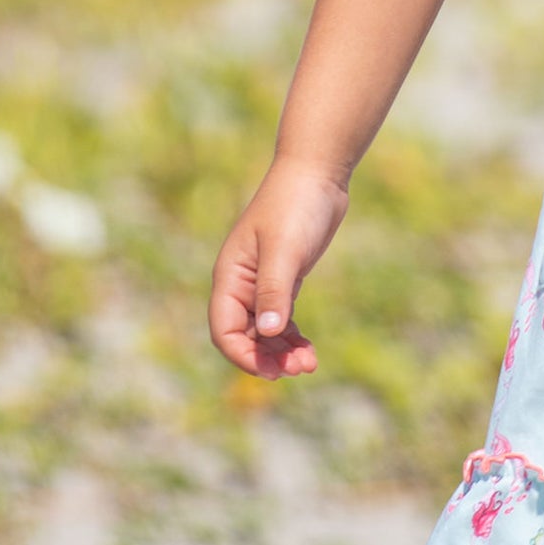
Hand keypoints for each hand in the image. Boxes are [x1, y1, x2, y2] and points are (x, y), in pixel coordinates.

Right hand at [208, 161, 349, 378]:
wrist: (317, 173)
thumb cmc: (295, 206)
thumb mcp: (285, 250)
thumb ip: (274, 290)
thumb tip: (269, 332)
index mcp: (230, 277)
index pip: (225, 330)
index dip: (244, 356)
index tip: (272, 371)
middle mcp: (242, 283)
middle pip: (246, 335)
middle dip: (268, 357)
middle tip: (299, 370)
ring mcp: (263, 280)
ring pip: (266, 329)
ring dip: (283, 349)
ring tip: (309, 364)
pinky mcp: (285, 276)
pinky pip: (282, 316)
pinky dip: (292, 334)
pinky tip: (307, 348)